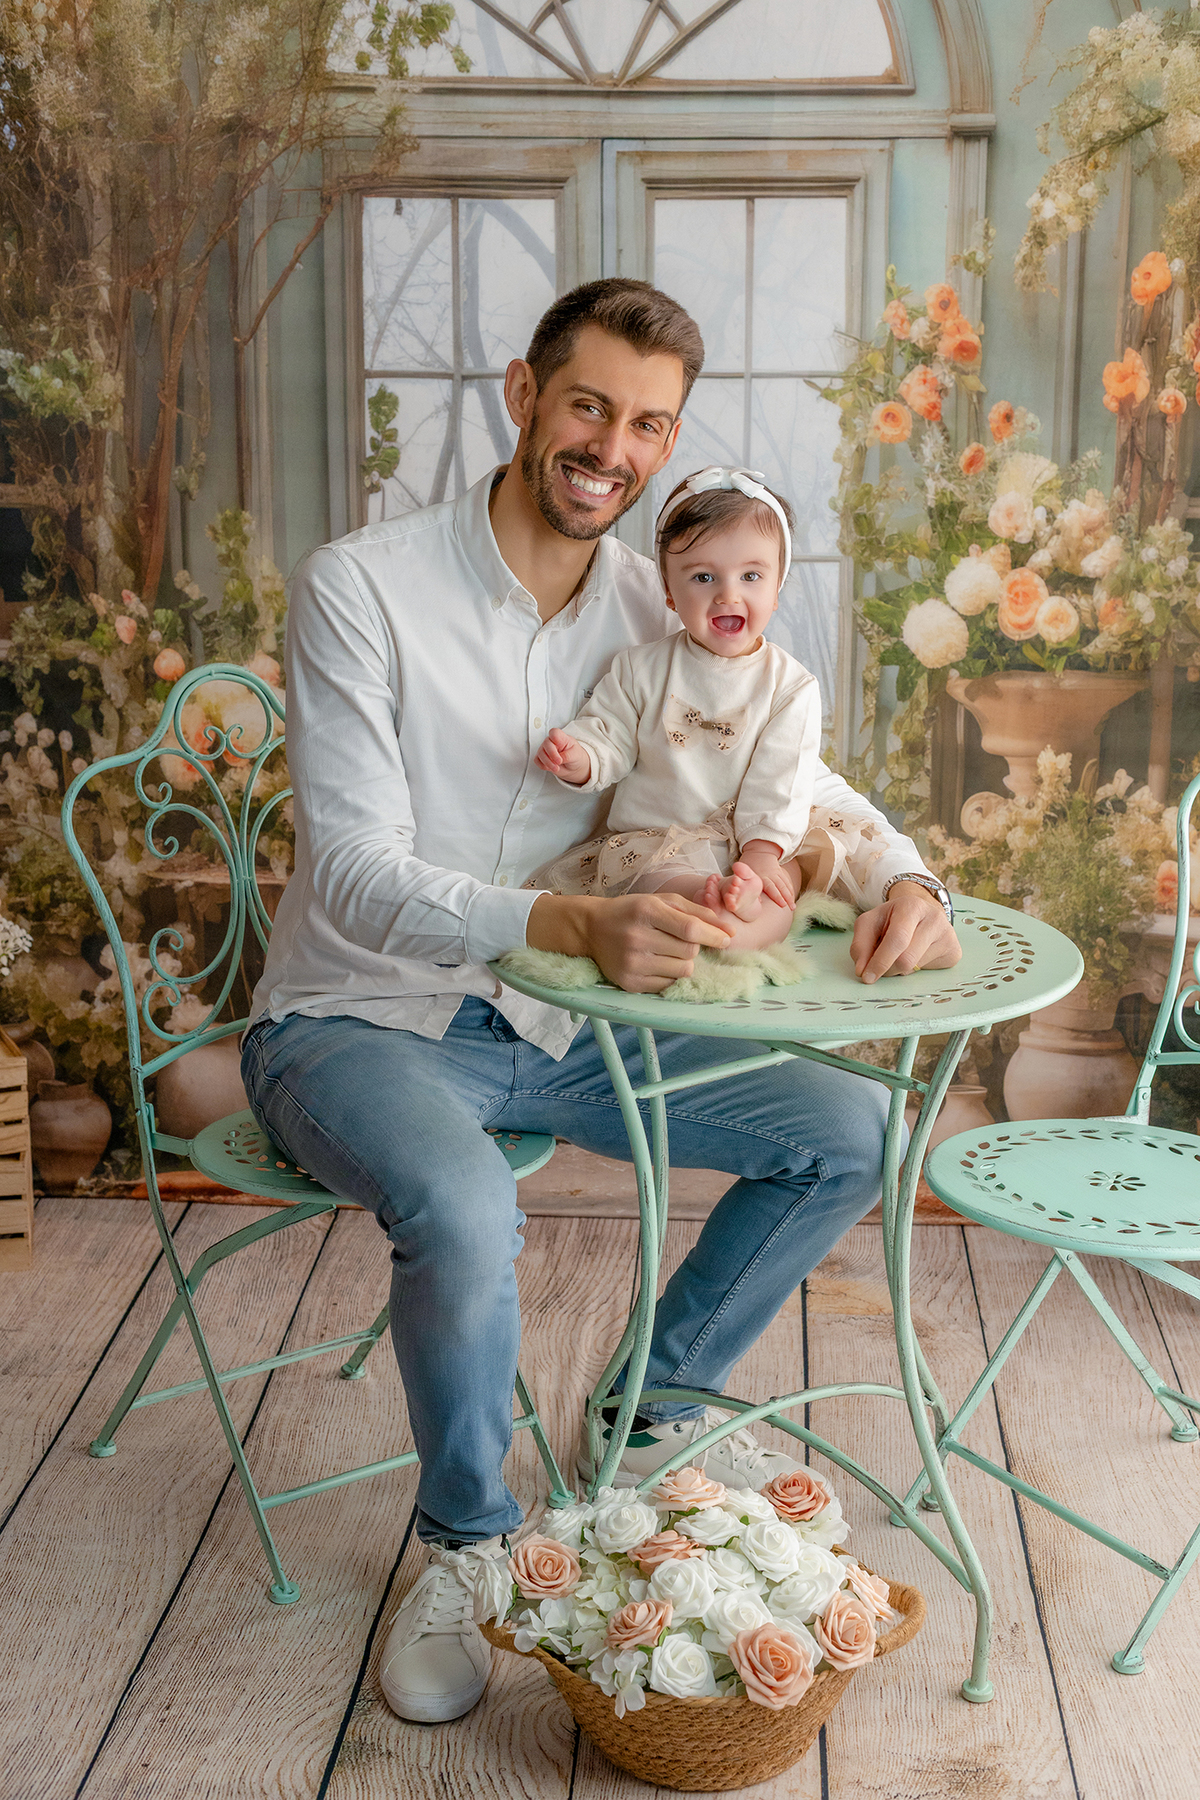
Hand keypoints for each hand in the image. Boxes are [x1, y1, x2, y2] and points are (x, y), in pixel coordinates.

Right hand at [527, 891, 734, 992]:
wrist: (592, 929)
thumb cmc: (632, 911)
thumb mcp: (662, 901)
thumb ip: (697, 912)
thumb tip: (729, 932)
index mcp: (646, 911)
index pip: (691, 929)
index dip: (714, 935)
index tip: (726, 939)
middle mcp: (637, 938)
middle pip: (689, 951)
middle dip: (694, 947)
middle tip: (681, 940)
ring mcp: (632, 963)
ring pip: (682, 970)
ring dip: (683, 962)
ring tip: (668, 951)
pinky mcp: (629, 983)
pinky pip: (668, 984)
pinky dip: (670, 974)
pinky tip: (656, 962)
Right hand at [535, 728, 591, 785]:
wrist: (574, 766)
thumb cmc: (575, 756)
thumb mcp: (576, 755)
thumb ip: (568, 755)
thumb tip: (559, 758)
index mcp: (561, 737)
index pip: (554, 732)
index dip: (554, 737)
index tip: (559, 745)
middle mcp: (551, 742)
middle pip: (546, 744)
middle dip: (552, 754)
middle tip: (559, 762)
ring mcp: (545, 749)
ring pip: (541, 753)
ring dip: (548, 763)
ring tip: (556, 768)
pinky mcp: (541, 758)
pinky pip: (537, 760)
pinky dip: (543, 766)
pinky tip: (550, 768)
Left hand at [739, 840, 796, 911]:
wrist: (759, 851)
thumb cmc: (749, 864)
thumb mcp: (746, 873)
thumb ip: (749, 886)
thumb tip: (756, 901)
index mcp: (762, 876)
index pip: (771, 888)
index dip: (777, 896)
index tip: (783, 905)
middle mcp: (771, 875)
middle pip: (781, 887)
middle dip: (787, 898)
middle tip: (792, 908)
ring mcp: (777, 873)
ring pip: (786, 885)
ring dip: (790, 895)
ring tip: (793, 906)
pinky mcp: (780, 872)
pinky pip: (787, 881)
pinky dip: (790, 889)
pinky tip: (792, 897)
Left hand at [851, 882, 960, 984]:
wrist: (921, 913)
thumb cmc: (893, 919)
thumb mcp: (870, 922)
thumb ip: (860, 945)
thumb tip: (862, 970)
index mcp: (911, 906)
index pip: (897, 939)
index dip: (880, 961)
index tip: (867, 976)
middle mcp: (934, 918)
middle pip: (907, 959)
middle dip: (888, 969)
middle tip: (881, 966)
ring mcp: (948, 935)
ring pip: (916, 968)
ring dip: (899, 970)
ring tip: (898, 955)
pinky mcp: (954, 951)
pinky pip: (928, 971)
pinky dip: (915, 971)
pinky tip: (914, 956)